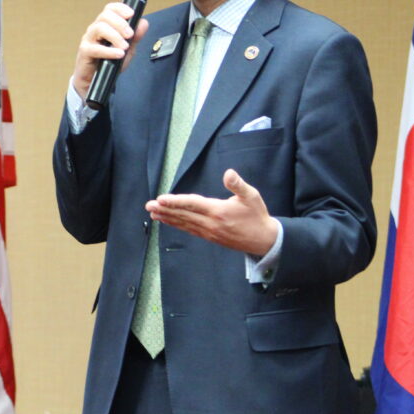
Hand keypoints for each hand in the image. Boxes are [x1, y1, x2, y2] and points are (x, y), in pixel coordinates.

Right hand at [72, 2, 149, 99]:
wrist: (97, 81)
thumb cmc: (109, 63)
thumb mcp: (127, 49)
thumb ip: (135, 37)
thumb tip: (143, 23)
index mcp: (105, 25)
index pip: (110, 9)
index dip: (121, 8)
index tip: (131, 14)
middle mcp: (95, 29)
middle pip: (105, 16)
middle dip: (120, 23)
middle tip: (130, 35)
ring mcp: (89, 39)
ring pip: (100, 28)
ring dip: (115, 36)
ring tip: (125, 46)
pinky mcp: (85, 52)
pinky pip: (96, 48)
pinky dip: (109, 51)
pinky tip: (118, 54)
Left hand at [146, 169, 279, 255]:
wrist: (265, 240)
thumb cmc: (258, 216)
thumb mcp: (252, 196)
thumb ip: (238, 185)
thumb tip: (228, 173)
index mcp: (218, 211)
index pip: (192, 204)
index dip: (175, 201)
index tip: (161, 199)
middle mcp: (211, 223)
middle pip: (183, 215)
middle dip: (165, 210)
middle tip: (148, 206)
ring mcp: (209, 232)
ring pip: (184, 224)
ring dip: (168, 218)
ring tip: (153, 214)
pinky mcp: (211, 237)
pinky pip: (190, 230)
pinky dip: (178, 226)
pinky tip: (169, 222)